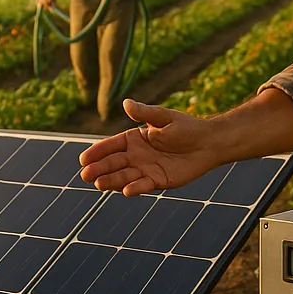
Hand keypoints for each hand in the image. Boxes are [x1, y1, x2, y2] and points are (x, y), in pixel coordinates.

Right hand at [79, 99, 221, 196]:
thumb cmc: (187, 127)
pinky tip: (126, 190)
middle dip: (99, 169)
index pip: (111, 146)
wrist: (208, 143)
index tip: (84, 159)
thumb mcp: (164, 117)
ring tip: (99, 184)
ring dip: (111, 181)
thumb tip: (126, 103)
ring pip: (124, 176)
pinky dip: (134, 188)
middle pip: (113, 163)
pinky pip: (143, 185)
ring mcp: (146, 169)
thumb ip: (145, 114)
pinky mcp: (158, 181)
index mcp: (134, 138)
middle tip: (85, 175)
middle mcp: (137, 155)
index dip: (97, 152)